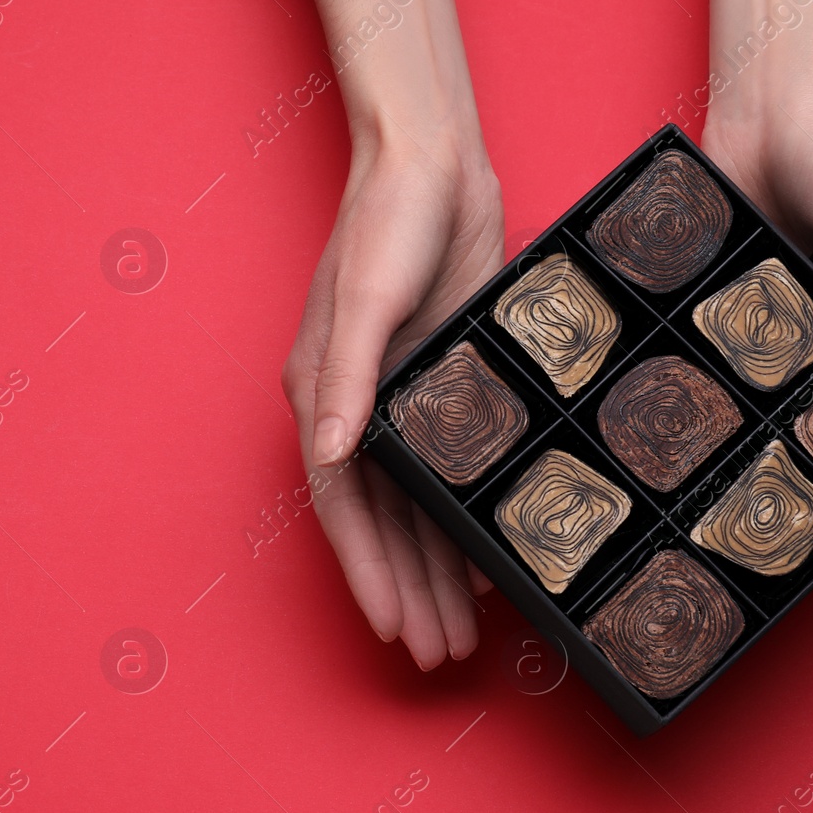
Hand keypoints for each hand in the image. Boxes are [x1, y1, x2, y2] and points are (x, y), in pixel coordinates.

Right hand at [282, 130, 503, 669]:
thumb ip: (350, 381)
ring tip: (463, 629)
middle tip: (438, 653)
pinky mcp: (443, 381)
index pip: (344, 507)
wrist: (431, 159)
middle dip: (408, 590)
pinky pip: (451, 470)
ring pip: (418, 506)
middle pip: (382, 522)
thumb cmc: (389, 220)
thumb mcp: (368, 300)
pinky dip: (462, 514)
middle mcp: (359, 407)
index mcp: (326, 395)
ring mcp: (403, 398)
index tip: (394, 629)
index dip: (368, 571)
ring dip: (435, 567)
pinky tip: (486, 550)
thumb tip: (332, 454)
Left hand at [702, 0, 812, 425]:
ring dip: (740, 395)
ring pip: (751, 366)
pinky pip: (707, 331)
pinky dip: (700, 352)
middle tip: (774, 471)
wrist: (772, 110)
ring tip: (721, 444)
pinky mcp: (717, 286)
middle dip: (793, 422)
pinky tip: (685, 388)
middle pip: (805, 386)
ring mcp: (764, 302)